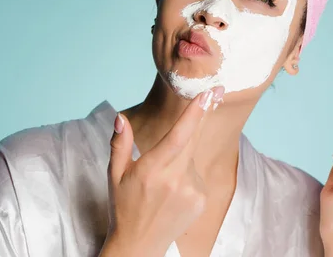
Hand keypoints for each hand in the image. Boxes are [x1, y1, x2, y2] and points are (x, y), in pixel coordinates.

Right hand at [99, 86, 223, 256]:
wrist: (139, 245)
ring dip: (182, 158)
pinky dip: (187, 175)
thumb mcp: (115, 175)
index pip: (178, 136)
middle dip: (205, 113)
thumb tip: (120, 117)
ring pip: (191, 158)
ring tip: (163, 181)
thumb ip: (120, 144)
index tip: (207, 94)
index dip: (194, 113)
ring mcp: (191, 191)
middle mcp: (175, 179)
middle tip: (217, 90)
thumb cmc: (124, 207)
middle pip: (194, 138)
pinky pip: (196, 175)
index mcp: (152, 169)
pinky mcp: (201, 199)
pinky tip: (173, 192)